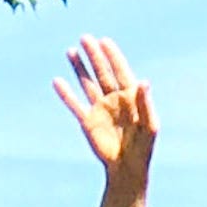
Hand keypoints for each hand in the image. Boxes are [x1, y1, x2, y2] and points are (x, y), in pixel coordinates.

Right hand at [55, 35, 155, 184]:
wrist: (127, 169)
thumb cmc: (143, 148)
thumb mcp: (149, 125)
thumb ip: (146, 103)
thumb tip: (144, 81)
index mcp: (129, 96)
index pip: (120, 70)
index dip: (112, 55)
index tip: (104, 41)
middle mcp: (113, 99)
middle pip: (101, 72)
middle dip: (94, 55)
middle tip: (85, 38)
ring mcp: (99, 109)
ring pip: (87, 83)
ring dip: (79, 68)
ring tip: (71, 51)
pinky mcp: (87, 122)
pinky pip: (75, 104)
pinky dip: (66, 94)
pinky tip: (57, 81)